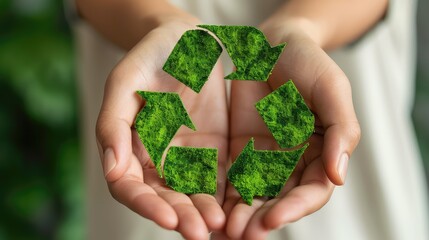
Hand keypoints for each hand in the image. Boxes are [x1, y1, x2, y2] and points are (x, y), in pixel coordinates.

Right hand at [95, 22, 227, 239]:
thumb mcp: (124, 82)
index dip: (146, 205)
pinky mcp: (214, 151)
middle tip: (199, 233)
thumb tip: (111, 170)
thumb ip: (113, 124)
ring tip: (221, 227)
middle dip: (181, 217)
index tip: (168, 219)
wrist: (186, 41)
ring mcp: (186, 158)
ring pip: (193, 194)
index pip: (131, 187)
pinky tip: (239, 208)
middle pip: (164, 197)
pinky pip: (220, 178)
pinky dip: (227, 195)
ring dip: (205, 213)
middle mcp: (156, 160)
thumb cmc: (149, 56)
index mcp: (128, 147)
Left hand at [218, 25, 360, 239]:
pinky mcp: (239, 152)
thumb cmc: (307, 62)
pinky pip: (231, 178)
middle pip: (280, 200)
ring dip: (241, 216)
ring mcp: (265, 159)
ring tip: (225, 232)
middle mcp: (294, 163)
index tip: (272, 219)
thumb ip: (341, 131)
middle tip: (242, 235)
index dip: (295, 208)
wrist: (271, 45)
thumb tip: (339, 176)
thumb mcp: (331, 89)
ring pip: (255, 196)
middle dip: (262, 220)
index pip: (312, 191)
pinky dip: (223, 197)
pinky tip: (211, 210)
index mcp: (322, 153)